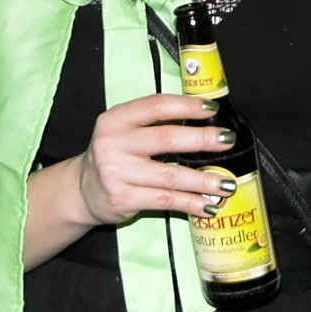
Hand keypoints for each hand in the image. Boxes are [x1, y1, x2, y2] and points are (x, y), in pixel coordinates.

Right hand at [68, 94, 232, 226]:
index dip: (186, 106)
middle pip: (165, 139)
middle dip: (201, 139)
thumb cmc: (114, 155)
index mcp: (115, 119)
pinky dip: (190, 203)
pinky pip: (165, 200)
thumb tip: (205, 121)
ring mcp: (116, 173)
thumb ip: (154, 123)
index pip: (155, 106)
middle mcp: (112, 143)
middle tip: (227, 141)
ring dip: (202, 180)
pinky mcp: (123, 199)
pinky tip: (208, 205)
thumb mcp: (124, 131)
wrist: (83, 190)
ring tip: (226, 183)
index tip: (212, 109)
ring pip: (169, 175)